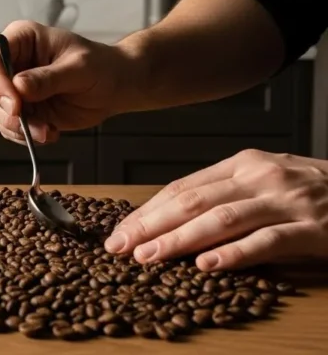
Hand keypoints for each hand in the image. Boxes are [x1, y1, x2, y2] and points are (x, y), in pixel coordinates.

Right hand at [0, 20, 138, 144]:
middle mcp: (10, 62)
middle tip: (27, 123)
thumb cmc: (101, 66)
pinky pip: (5, 126)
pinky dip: (23, 136)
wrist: (114, 87)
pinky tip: (48, 132)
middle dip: (3, 110)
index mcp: (21, 39)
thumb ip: (48, 78)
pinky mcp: (19, 109)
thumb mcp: (79, 68)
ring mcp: (11, 87)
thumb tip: (19, 86)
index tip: (15, 104)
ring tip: (47, 131)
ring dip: (15, 127)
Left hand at [106, 149, 327, 270]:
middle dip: (151, 226)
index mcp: (244, 164)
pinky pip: (266, 241)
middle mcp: (261, 177)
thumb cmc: (315, 191)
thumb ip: (224, 193)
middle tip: (120, 246)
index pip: (183, 187)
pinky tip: (207, 265)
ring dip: (180, 240)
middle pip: (193, 201)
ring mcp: (287, 202)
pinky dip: (234, 254)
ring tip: (150, 257)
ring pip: (222, 220)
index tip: (120, 231)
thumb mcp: (267, 180)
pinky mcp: (313, 229)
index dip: (148, 210)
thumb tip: (170, 217)